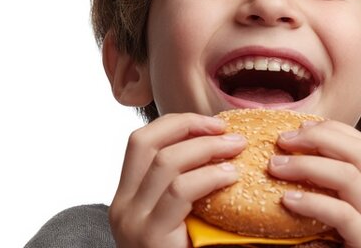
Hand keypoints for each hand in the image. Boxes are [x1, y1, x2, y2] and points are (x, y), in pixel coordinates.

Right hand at [108, 113, 246, 247]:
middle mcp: (122, 206)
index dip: (176, 124)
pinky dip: (209, 177)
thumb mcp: (182, 217)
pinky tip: (232, 177)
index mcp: (128, 197)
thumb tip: (227, 149)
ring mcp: (132, 222)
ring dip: (207, 148)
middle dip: (191, 128)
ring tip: (238, 149)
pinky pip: (180, 192)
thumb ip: (189, 188)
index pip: (141, 142)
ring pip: (164, 163)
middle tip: (229, 131)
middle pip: (146, 143)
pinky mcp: (150, 237)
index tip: (212, 123)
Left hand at [269, 120, 360, 247]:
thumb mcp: (334, 224)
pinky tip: (288, 201)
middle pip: (359, 152)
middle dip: (318, 138)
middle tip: (281, 141)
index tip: (295, 128)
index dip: (330, 130)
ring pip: (350, 176)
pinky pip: (343, 214)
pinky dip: (313, 202)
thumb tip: (283, 168)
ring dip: (308, 165)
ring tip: (274, 167)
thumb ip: (323, 198)